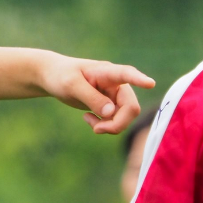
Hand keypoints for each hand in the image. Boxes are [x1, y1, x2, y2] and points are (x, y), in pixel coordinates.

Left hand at [35, 53, 155, 134]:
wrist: (52, 77)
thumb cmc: (60, 76)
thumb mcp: (71, 85)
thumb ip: (91, 97)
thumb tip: (111, 113)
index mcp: (107, 72)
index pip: (126, 74)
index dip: (139, 80)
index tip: (150, 84)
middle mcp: (116, 84)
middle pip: (130, 107)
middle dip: (117, 123)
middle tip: (96, 130)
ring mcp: (114, 95)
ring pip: (125, 117)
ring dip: (110, 126)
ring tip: (89, 122)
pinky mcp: (110, 105)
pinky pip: (116, 121)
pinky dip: (105, 125)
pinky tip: (88, 118)